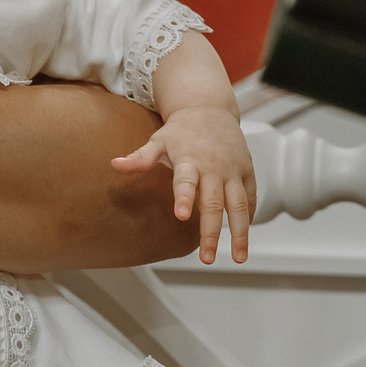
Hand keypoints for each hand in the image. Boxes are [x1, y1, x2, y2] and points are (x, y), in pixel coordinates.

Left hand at [113, 110, 255, 263]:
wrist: (209, 108)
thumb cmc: (181, 130)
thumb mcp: (158, 141)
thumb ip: (140, 158)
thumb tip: (115, 164)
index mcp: (190, 160)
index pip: (186, 181)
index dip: (184, 197)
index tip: (181, 216)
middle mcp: (214, 167)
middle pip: (214, 203)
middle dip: (211, 232)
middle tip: (206, 258)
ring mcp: (233, 170)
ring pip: (239, 205)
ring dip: (240, 234)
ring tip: (239, 258)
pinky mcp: (247, 171)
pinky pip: (250, 197)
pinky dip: (249, 217)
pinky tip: (245, 235)